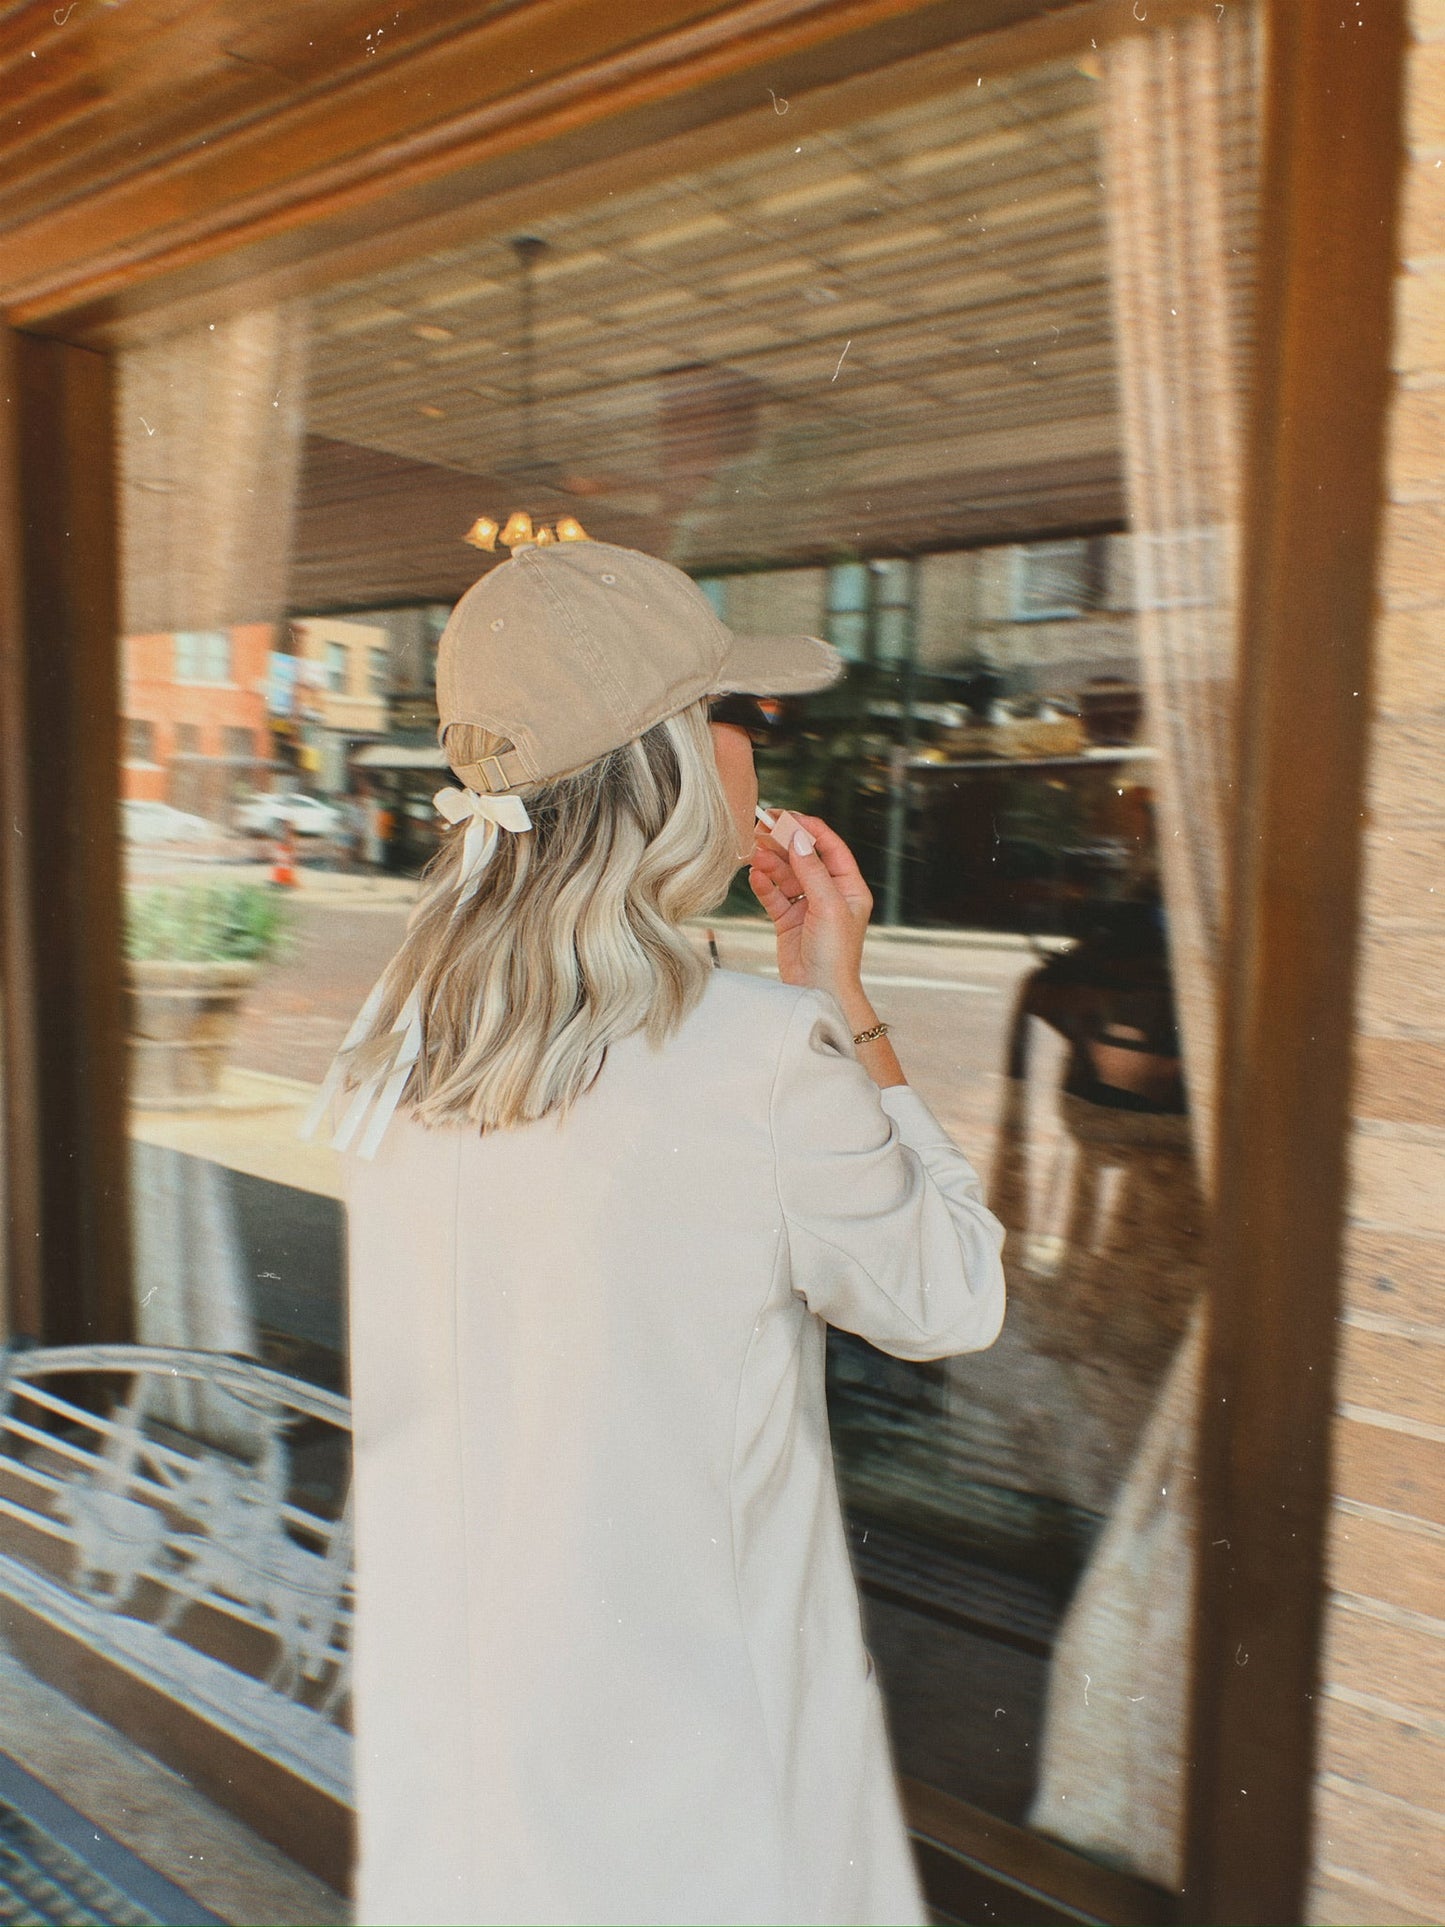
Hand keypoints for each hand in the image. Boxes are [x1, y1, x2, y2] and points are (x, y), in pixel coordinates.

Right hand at [748, 812, 872, 1008]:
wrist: (819, 992)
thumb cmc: (834, 955)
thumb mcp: (827, 907)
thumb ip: (812, 871)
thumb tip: (799, 838)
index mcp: (849, 888)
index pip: (830, 848)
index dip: (809, 830)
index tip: (787, 816)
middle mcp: (829, 894)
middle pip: (804, 858)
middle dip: (783, 843)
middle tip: (762, 829)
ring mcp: (807, 907)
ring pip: (786, 875)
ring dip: (771, 863)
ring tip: (754, 854)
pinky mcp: (788, 920)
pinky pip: (774, 895)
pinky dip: (764, 884)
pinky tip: (755, 876)